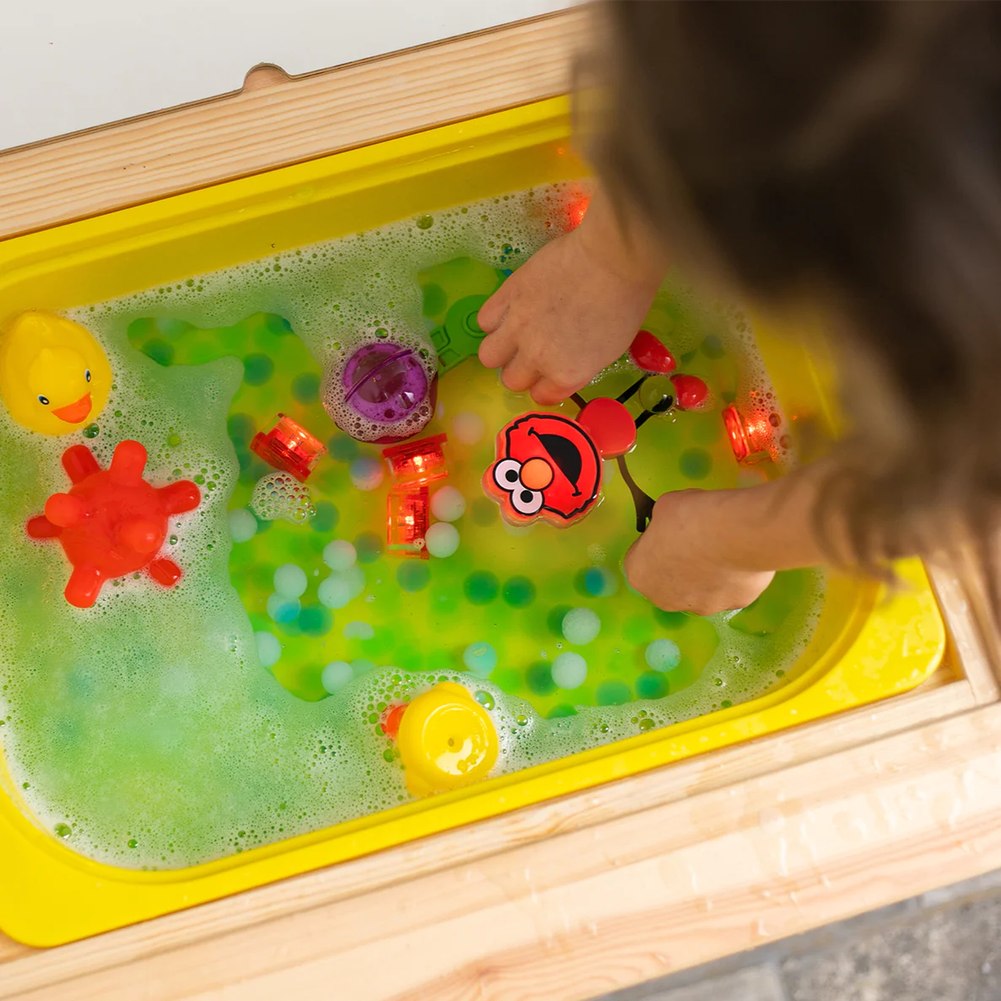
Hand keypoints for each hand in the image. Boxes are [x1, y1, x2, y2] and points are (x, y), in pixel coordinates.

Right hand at [477, 190, 664, 404]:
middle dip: (522, 370)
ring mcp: (518, 327)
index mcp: (567, 374)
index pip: (541, 396)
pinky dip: (494, 320)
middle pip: (511, 380)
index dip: (545, 384)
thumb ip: (580, 365)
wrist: (613, 258)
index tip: (550, 372)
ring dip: (501, 350)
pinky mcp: (507, 297)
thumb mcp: (610, 349)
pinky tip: (510, 311)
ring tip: (515, 334)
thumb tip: (565, 362)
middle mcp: (537, 358)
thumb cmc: (625, 302)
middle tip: (534, 351)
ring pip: (489, 356)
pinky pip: (484, 320)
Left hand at [624, 490, 774, 613]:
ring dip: (707, 575)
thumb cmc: (690, 517)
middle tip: (695, 541)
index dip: (655, 544)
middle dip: (679, 565)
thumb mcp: (664, 507)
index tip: (670, 532)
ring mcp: (700, 606)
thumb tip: (670, 523)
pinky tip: (739, 556)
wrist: (733, 533)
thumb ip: (662, 522)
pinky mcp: (733, 606)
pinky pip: (729, 590)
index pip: (641, 561)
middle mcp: (665, 599)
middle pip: (668, 583)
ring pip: (700, 591)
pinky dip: (733, 577)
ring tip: (721, 548)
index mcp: (639, 575)